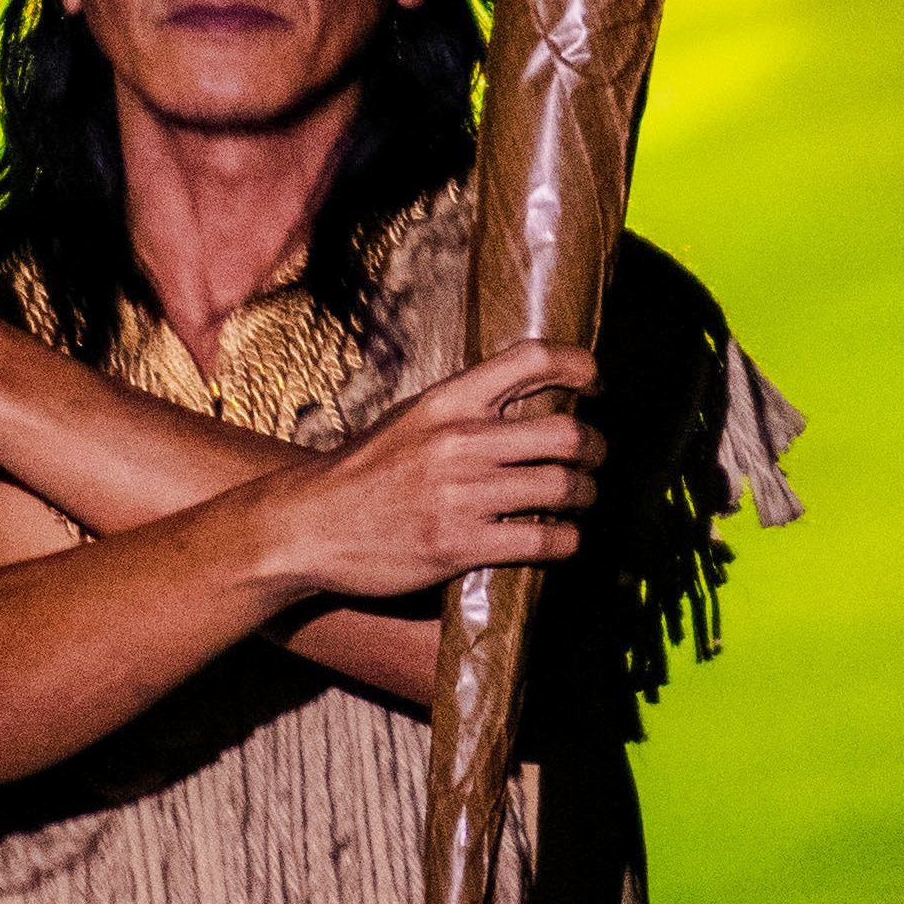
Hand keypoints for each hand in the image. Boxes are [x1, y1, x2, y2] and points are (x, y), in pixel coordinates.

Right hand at [270, 341, 605, 600]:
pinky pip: (543, 541)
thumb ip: (464, 408)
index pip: (532, 359)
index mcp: (447, 400)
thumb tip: (527, 396)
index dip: (579, 367)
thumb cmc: (363, 473)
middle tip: (595, 459)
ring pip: (562, 489)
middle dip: (595, 449)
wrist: (308, 526)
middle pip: (566, 433)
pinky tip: (562, 540)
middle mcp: (458, 441)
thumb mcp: (410, 420)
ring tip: (580, 500)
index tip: (595, 384)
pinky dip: (566, 542)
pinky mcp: (459, 544)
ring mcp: (460, 495)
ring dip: (584, 496)